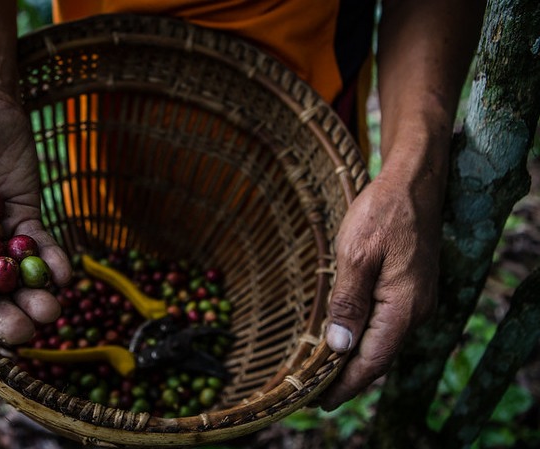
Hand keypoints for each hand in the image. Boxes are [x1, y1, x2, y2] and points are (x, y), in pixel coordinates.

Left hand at [318, 172, 440, 409]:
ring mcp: (416, 301)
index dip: (346, 384)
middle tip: (315, 393)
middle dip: (348, 377)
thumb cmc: (383, 212)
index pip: (373, 360)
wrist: (413, 182)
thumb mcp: (357, 255)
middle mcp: (416, 311)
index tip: (320, 401)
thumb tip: (340, 346)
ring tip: (325, 373)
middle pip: (379, 356)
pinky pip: (387, 324)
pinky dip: (365, 338)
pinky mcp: (411, 290)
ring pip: (383, 341)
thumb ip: (349, 303)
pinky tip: (346, 340)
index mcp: (404, 306)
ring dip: (356, 359)